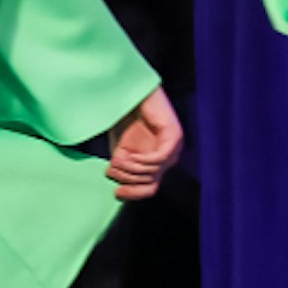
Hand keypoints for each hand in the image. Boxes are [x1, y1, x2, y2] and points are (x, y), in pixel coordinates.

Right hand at [105, 87, 182, 201]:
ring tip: (117, 158)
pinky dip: (142, 160)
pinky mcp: (175, 137)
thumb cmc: (125, 119)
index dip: (133, 194)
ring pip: (153, 172)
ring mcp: (174, 148)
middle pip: (150, 184)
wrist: (130, 93)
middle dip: (128, 178)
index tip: (116, 193)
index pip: (150, 189)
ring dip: (131, 168)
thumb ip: (123, 168)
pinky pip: (159, 159)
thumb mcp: (120, 149)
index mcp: (156, 163)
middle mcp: (168, 158)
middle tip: (113, 166)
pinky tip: (129, 154)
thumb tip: (118, 187)